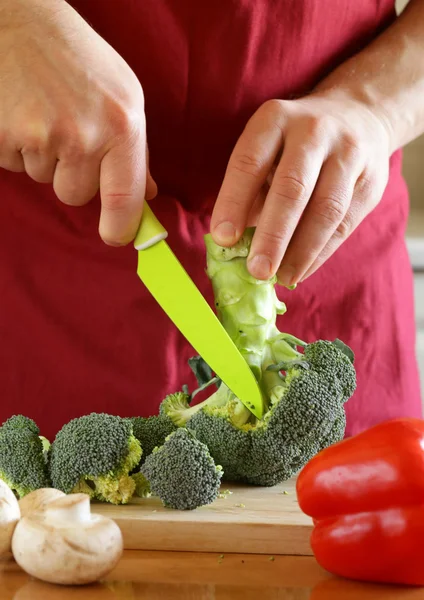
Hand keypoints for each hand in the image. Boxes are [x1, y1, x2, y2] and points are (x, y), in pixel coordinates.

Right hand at [0, 0, 155, 244]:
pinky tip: (24, 114)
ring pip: (45, 180)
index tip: (116, 236)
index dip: (120, 226)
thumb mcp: (124, 97)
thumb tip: (147, 195)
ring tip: (46, 115)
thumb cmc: (80, 60)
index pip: (124, 198)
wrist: (21, 21)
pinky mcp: (4, 136)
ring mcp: (40, 138)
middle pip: (76, 195)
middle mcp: (83, 136)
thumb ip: (136, 150)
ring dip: (45, 159)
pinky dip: (18, 148)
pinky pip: (15, 165)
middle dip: (73, 176)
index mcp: (121, 126)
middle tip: (69, 136)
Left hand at [210, 92, 390, 284]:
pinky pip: (345, 224)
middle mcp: (313, 131)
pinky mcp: (371, 180)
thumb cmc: (295, 145)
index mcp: (275, 119)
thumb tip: (234, 245)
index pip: (250, 162)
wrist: (359, 114)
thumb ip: (252, 191)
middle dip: (273, 235)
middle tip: (257, 270)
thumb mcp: (268, 149)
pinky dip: (320, 253)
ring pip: (326, 209)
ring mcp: (348, 154)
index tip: (223, 238)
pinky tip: (301, 270)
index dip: (234, 201)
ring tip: (282, 277)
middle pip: (292, 188)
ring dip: (301, 251)